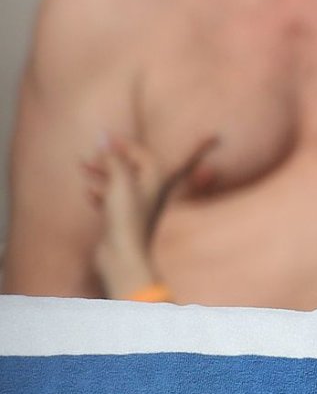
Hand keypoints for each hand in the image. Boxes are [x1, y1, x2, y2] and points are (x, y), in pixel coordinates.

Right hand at [83, 133, 217, 297]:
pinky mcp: (123, 221)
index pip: (142, 154)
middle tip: (88, 156)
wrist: (123, 255)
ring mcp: (136, 208)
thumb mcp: (120, 182)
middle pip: (130, 168)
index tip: (104, 138)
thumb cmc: (127, 218)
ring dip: (102, 173)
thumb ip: (114, 159)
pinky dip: (101, 193)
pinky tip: (89, 193)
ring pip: (119, 183)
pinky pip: (112, 200)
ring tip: (83, 168)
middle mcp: (150, 194)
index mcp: (155, 181)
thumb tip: (105, 138)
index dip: (123, 144)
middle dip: (109, 159)